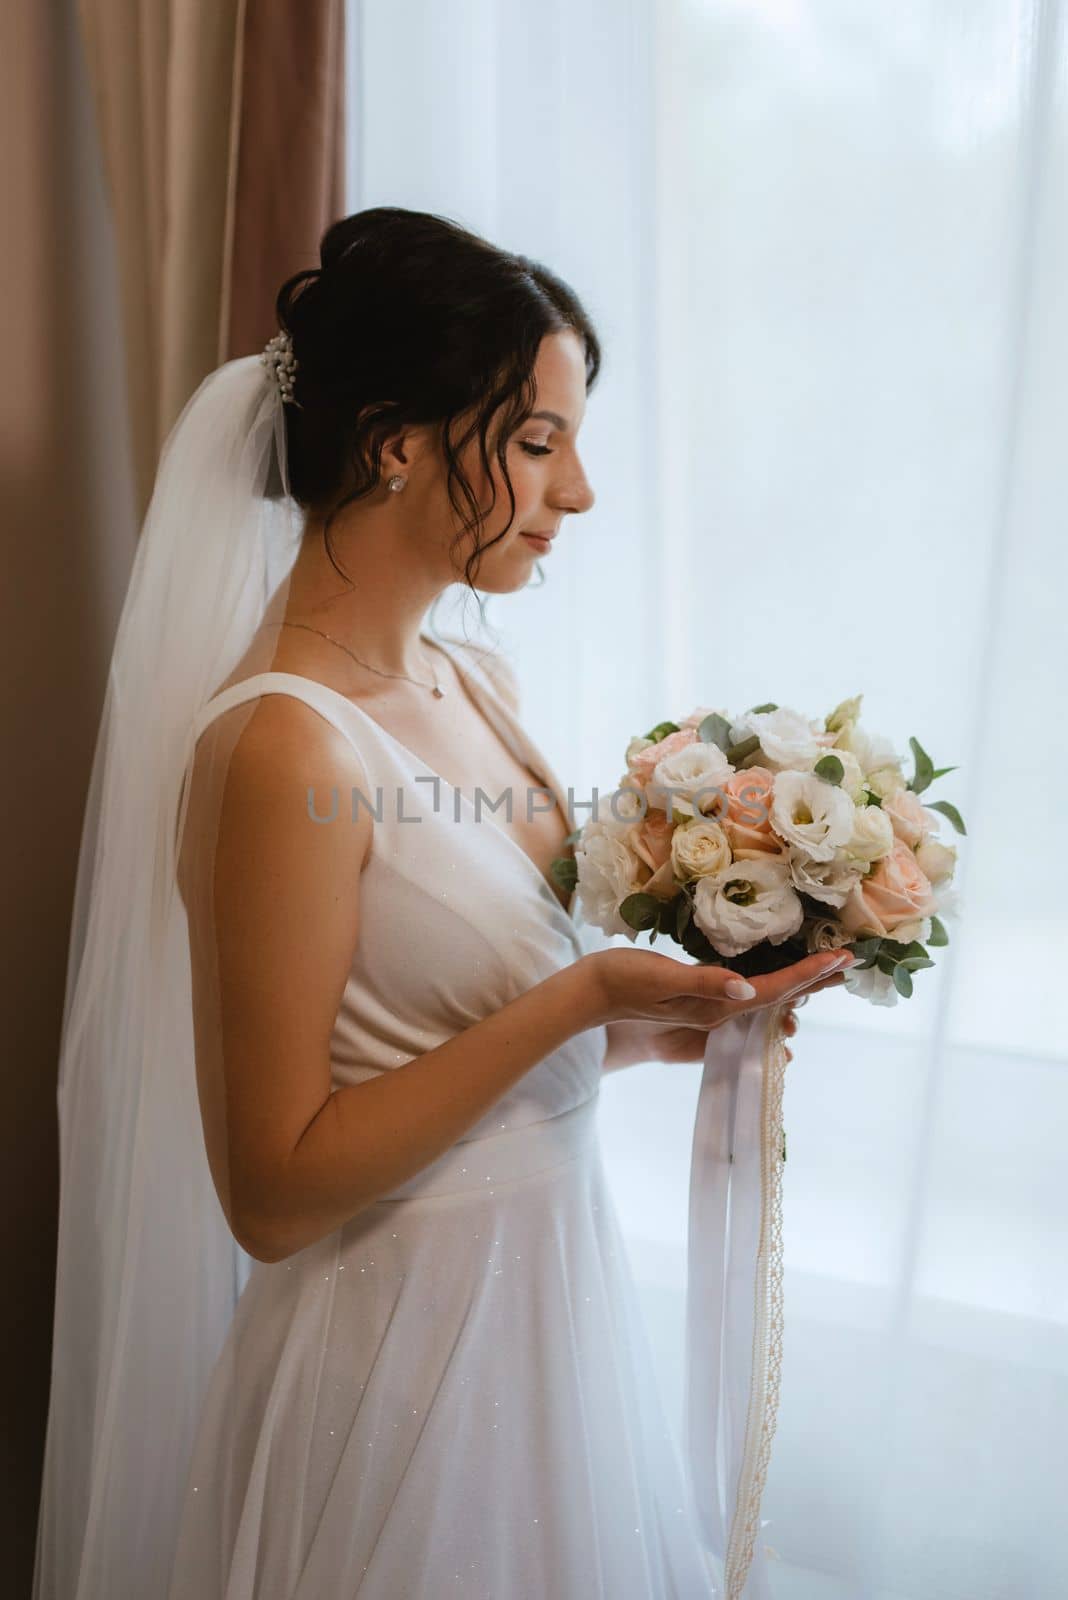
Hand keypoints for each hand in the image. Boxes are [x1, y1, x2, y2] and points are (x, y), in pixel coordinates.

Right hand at [584, 946, 855, 1041]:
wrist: (590, 996)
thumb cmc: (621, 980)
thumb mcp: (660, 978)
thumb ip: (704, 984)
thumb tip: (748, 990)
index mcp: (715, 1007)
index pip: (774, 990)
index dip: (810, 975)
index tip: (842, 960)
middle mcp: (718, 1013)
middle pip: (779, 998)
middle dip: (815, 981)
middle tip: (849, 964)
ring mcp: (709, 1011)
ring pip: (766, 999)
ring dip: (797, 985)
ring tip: (825, 973)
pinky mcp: (699, 1004)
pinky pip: (746, 1000)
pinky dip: (770, 988)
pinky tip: (776, 984)